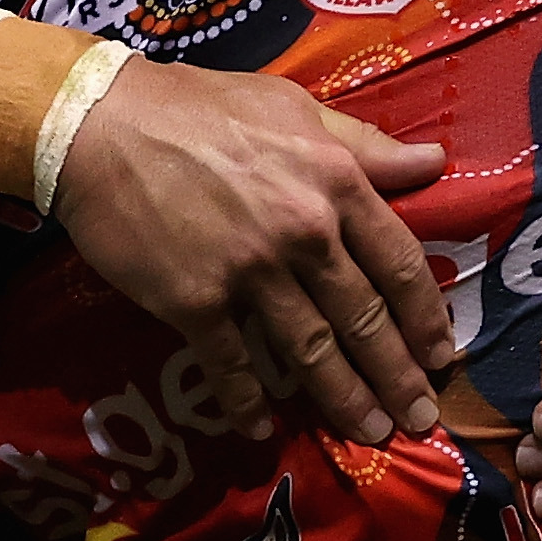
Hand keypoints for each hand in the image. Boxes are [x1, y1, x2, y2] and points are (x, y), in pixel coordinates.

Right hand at [49, 61, 453, 445]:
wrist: (98, 123)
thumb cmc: (198, 106)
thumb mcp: (293, 107)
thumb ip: (365, 145)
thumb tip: (436, 162)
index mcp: (335, 181)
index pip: (400, 263)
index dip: (426, 317)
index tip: (442, 354)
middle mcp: (303, 232)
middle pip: (364, 319)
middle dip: (397, 376)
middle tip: (419, 420)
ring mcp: (249, 272)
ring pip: (311, 352)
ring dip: (344, 401)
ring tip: (369, 434)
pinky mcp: (195, 302)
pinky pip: (231, 366)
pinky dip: (248, 403)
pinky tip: (261, 430)